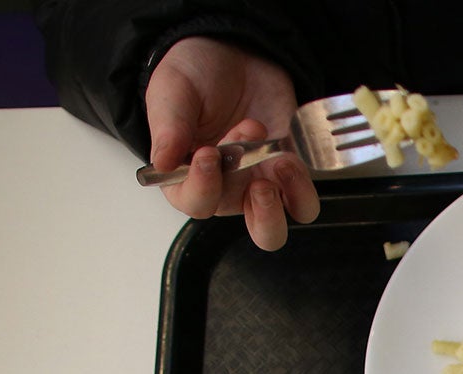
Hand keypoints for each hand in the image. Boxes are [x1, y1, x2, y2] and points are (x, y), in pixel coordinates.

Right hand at [144, 37, 319, 250]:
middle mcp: (224, 189)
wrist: (232, 53)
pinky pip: (302, 202)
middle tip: (255, 176)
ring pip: (275, 229)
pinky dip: (301, 187)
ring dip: (282, 204)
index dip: (203, 186)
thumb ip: (169, 128)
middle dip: (258, 210)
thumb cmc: (195, 75)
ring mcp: (259, 184)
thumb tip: (160, 165)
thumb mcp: (173, 91)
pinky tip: (287, 156)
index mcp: (186, 176)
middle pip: (246, 230)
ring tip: (278, 161)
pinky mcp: (287, 174)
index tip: (209, 153)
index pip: (195, 204)